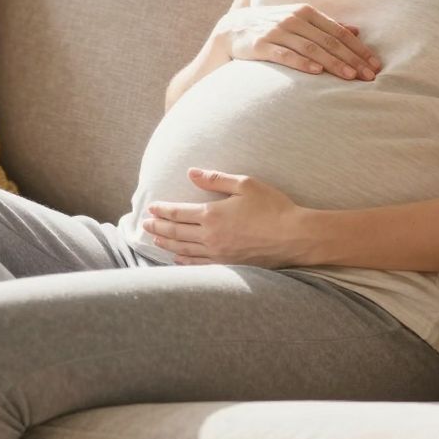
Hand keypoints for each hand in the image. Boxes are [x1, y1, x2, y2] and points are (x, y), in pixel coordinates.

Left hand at [142, 168, 304, 265]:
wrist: (293, 236)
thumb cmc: (272, 207)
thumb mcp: (245, 184)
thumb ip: (215, 179)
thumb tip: (191, 173)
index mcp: (212, 215)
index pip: (178, 213)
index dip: (162, 210)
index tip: (150, 208)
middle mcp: (210, 236)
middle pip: (176, 232)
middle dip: (158, 226)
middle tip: (144, 224)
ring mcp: (217, 253)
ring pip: (183, 249)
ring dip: (166, 243)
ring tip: (154, 238)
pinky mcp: (227, 265)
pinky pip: (198, 265)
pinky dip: (183, 261)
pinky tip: (176, 258)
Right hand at [219, 3, 380, 80]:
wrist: (229, 31)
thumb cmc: (270, 28)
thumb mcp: (298, 22)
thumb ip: (325, 26)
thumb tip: (356, 30)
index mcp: (305, 11)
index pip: (338, 32)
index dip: (358, 49)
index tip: (375, 64)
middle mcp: (292, 18)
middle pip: (328, 41)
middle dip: (351, 59)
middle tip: (369, 75)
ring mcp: (275, 31)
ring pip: (310, 48)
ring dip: (332, 63)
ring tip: (350, 77)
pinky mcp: (259, 44)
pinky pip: (284, 55)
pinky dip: (301, 63)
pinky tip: (316, 72)